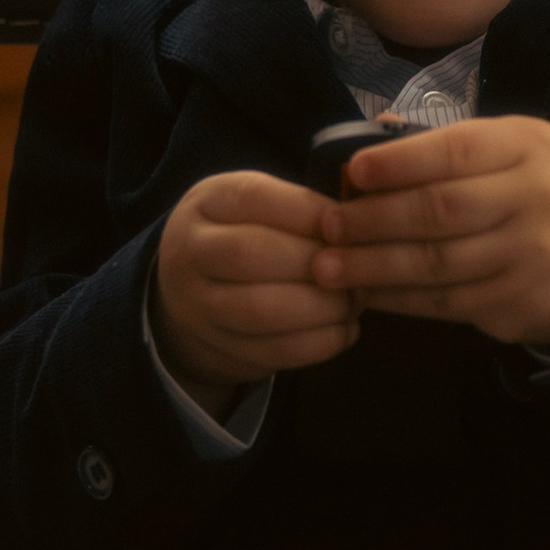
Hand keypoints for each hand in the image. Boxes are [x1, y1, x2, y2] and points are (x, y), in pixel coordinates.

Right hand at [153, 169, 356, 408]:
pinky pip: (274, 351)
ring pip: (262, 310)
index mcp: (207, 203)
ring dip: (322, 307)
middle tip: (359, 269)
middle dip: (316, 263)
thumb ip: (299, 209)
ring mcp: (199, 306)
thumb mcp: (258, 207)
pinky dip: (320, 343)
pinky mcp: (220, 349)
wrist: (191, 294)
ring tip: (354, 301)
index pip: (256, 199)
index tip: (348, 227)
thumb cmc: (244, 235)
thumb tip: (356, 227)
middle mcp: (191, 253)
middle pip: (252, 255)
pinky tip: (344, 329)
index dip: (310, 214)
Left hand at [321, 118, 549, 352]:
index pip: (455, 151)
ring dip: (374, 267)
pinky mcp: (519, 303)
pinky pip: (446, 303)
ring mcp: (531, 257)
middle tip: (328, 227)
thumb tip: (369, 148)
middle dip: (374, 220)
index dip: (399, 163)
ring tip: (329, 268)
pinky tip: (368, 293)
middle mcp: (537, 199)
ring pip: (437, 264)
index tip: (352, 174)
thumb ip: (449, 146)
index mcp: (530, 146)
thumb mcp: (514, 149)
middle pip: (440, 211)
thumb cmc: (539, 190)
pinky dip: (399, 300)